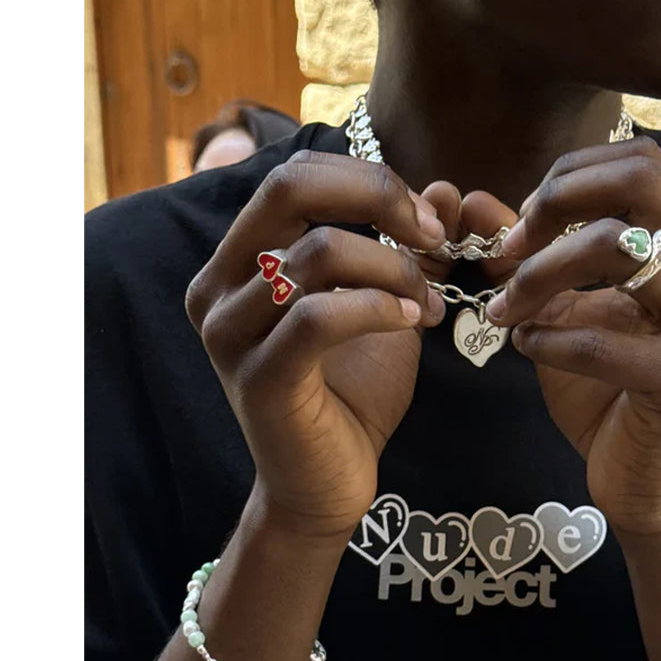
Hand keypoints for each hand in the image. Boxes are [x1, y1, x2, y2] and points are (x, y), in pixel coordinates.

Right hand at [185, 151, 448, 538]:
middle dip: (376, 197)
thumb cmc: (350, 394)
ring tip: (427, 305)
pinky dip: (378, 309)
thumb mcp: (383, 304)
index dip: (367, 180)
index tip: (424, 218)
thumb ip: (404, 248)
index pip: (294, 174)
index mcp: (239, 259)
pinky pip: (318, 316)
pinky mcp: (257, 378)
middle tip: (431, 236)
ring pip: (317, 252)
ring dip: (393, 270)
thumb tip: (441, 190)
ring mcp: (230, 332)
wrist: (324, 486)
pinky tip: (412, 324)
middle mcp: (219, 286)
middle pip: (290, 188)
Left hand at [488, 137, 660, 534]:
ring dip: (540, 275)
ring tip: (507, 310)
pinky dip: (545, 338)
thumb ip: (529, 253)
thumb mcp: (567, 306)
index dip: (572, 176)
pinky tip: (526, 348)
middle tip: (513, 246)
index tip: (525, 220)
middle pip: (642, 184)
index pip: (644, 162)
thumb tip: (469, 202)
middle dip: (559, 203)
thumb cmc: (609, 386)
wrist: (647, 479)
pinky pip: (599, 339)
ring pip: (619, 248)